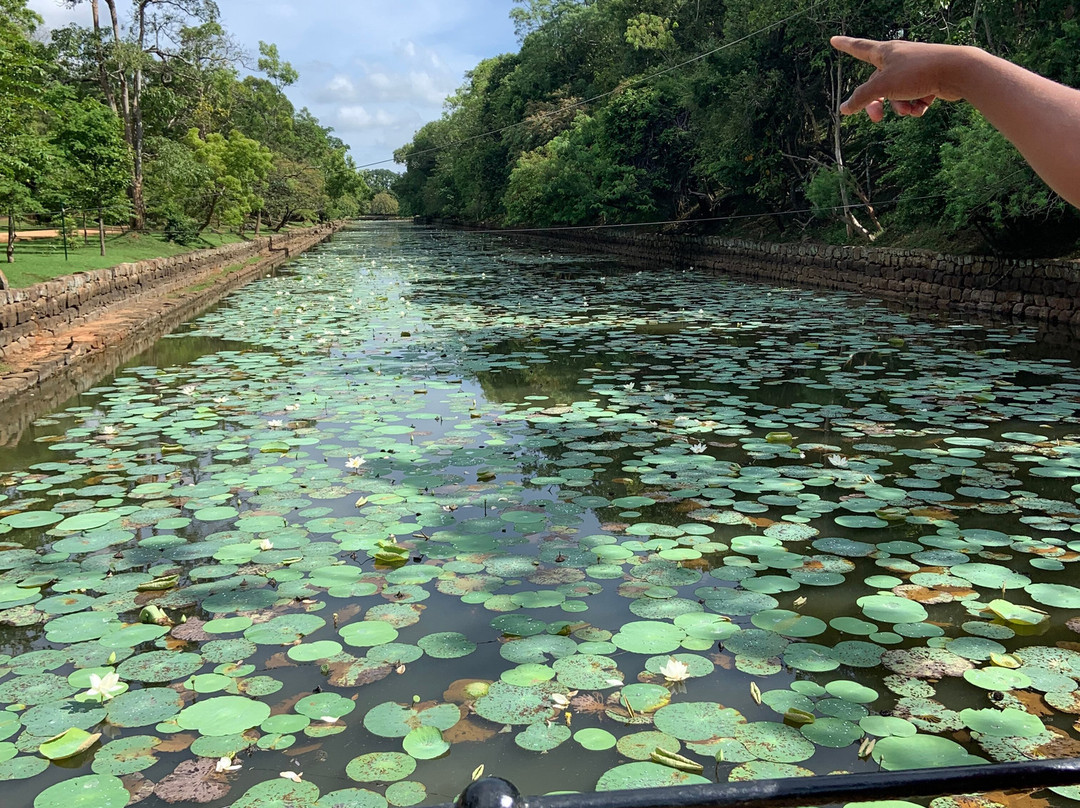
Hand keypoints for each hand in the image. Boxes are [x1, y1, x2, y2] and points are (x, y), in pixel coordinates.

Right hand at [830, 36, 968, 121]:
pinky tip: (924, 106)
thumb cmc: (918, 73)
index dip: (845, 45)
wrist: (957, 71)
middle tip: (877, 119)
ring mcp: (913, 69)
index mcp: (885, 52)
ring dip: (900, 106)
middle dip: (877, 103)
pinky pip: (913, 98)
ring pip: (896, 95)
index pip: (859, 48)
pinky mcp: (928, 80)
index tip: (834, 40)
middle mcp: (898, 58)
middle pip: (877, 85)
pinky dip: (916, 105)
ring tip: (910, 108)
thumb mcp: (883, 86)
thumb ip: (862, 98)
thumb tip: (844, 109)